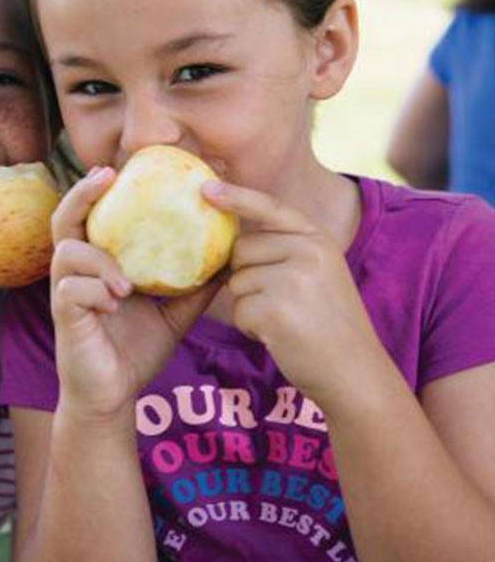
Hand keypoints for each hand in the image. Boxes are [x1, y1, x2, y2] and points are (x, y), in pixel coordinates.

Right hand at [50, 167, 219, 423]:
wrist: (113, 396)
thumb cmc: (136, 349)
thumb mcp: (173, 314)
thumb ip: (193, 287)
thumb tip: (230, 259)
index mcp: (98, 264)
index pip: (90, 217)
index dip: (97, 189)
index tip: (118, 168)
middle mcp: (76, 271)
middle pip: (63, 219)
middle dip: (81, 194)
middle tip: (106, 176)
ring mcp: (65, 293)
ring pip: (67, 252)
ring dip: (100, 260)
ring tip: (127, 284)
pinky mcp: (63, 316)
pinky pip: (72, 290)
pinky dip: (97, 291)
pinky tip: (117, 304)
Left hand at [203, 180, 386, 409]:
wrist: (355, 373)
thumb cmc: (329, 324)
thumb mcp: (320, 273)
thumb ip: (286, 251)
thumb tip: (233, 241)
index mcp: (318, 239)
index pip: (270, 208)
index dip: (236, 197)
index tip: (206, 189)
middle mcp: (308, 253)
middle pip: (241, 250)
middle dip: (245, 276)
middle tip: (277, 302)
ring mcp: (292, 280)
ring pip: (236, 283)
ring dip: (249, 306)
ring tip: (284, 321)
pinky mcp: (275, 310)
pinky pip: (238, 311)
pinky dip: (250, 328)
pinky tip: (279, 337)